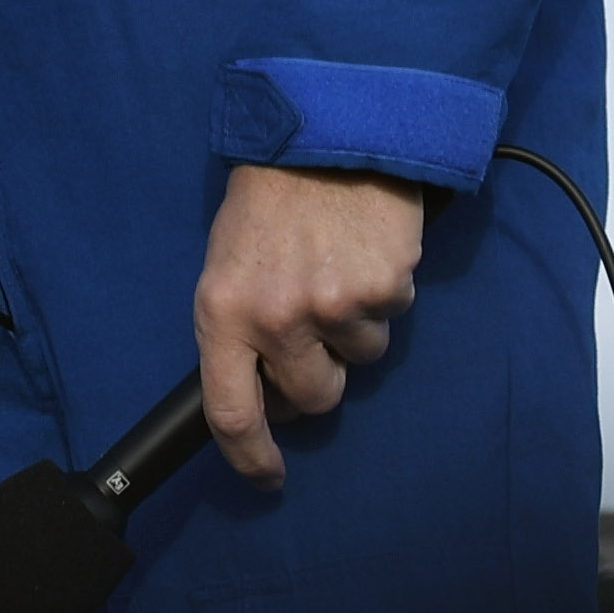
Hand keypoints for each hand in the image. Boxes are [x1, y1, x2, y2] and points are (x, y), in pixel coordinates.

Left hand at [192, 161, 429, 483]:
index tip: (267, 475)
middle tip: (314, 329)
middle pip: (313, 398)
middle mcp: (276, 318)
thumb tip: (264, 396)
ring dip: (353, 326)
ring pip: (360, 358)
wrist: (321, 136)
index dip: (250, 456)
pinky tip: (363, 251)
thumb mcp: (227, 264)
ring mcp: (332, 306)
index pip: (230, 410)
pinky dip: (383, 292)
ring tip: (335, 267)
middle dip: (318, 377)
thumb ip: (240, 329)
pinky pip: (391, 316)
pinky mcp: (382, 289)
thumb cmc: (267, 203)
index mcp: (222, 312)